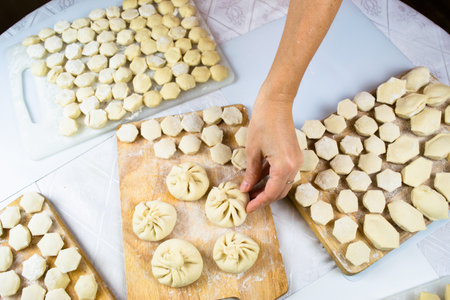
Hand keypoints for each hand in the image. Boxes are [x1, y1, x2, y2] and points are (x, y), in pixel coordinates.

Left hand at [241, 85, 302, 212]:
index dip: (259, 202)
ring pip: (283, 184)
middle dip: (264, 198)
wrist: (276, 103)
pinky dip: (273, 179)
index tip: (247, 208)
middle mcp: (294, 166)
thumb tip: (246, 189)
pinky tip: (258, 179)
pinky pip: (284, 174)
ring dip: (268, 190)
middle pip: (280, 192)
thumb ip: (251, 172)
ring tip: (251, 191)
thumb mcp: (253, 151)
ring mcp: (297, 161)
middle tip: (247, 201)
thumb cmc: (263, 122)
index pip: (271, 193)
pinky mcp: (295, 156)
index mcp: (284, 166)